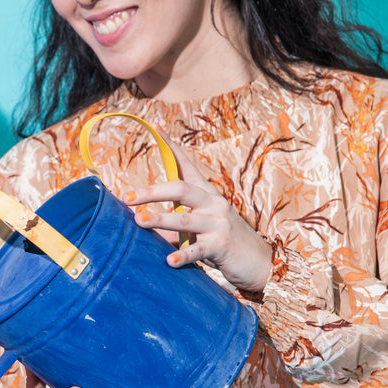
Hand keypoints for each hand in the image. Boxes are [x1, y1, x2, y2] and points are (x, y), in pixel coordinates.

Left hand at [124, 136, 272, 291]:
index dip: (171, 147)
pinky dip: (182, 255)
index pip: (187, 165)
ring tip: (139, 220)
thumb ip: (174, 225)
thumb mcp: (200, 228)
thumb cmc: (224, 242)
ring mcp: (218, 224)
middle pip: (181, 189)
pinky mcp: (222, 246)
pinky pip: (198, 250)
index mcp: (207, 194)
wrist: (260, 261)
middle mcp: (214, 203)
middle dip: (152, 191)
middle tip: (127, 197)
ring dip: (160, 219)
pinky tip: (169, 261)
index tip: (156, 127)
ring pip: (185, 219)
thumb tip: (143, 223)